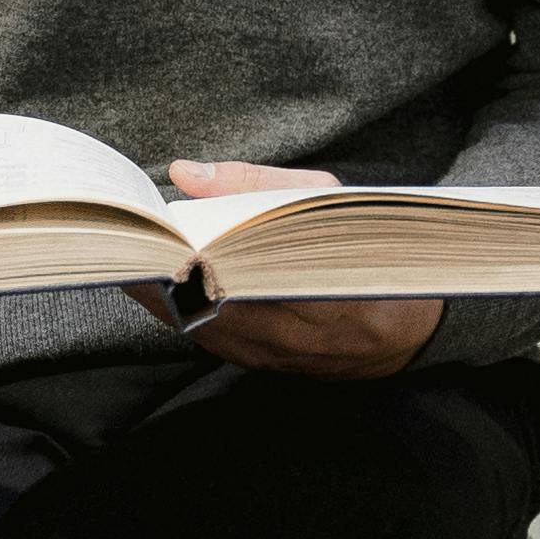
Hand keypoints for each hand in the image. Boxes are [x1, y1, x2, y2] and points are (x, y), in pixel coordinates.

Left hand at [139, 160, 443, 381]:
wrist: (400, 335)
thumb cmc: (370, 254)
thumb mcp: (328, 199)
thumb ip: (255, 184)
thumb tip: (186, 174)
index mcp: (313, 291)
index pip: (221, 270)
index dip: (179, 245)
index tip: (154, 218)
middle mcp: (284, 335)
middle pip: (192, 297)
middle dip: (160, 261)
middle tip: (138, 227)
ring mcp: (262, 355)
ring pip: (186, 318)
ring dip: (161, 282)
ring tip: (147, 243)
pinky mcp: (249, 364)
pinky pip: (198, 332)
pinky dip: (179, 301)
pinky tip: (169, 272)